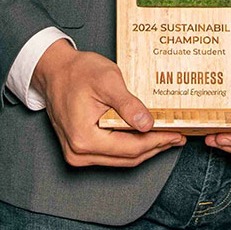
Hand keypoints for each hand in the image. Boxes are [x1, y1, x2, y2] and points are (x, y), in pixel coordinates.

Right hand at [31, 39, 186, 167]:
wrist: (55, 70)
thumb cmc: (76, 72)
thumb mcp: (107, 80)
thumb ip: (128, 104)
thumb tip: (147, 124)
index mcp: (84, 138)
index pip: (130, 148)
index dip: (157, 142)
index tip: (175, 134)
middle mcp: (78, 152)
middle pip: (127, 158)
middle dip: (154, 147)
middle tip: (176, 137)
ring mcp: (77, 154)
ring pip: (120, 159)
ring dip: (144, 149)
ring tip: (165, 137)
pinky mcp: (80, 150)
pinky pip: (111, 154)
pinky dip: (129, 146)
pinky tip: (144, 136)